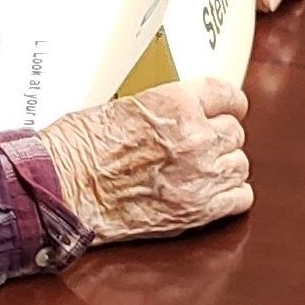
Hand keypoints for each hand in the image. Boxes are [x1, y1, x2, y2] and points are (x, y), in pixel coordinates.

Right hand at [45, 76, 250, 240]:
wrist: (64, 188)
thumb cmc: (78, 150)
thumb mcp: (122, 107)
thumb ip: (162, 111)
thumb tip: (177, 119)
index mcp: (175, 102)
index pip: (226, 94)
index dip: (229, 104)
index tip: (230, 109)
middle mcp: (195, 135)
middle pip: (234, 132)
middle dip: (218, 140)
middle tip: (200, 148)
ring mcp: (201, 174)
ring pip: (239, 165)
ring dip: (224, 168)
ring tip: (202, 173)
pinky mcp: (199, 210)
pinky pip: (240, 198)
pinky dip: (229, 197)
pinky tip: (212, 195)